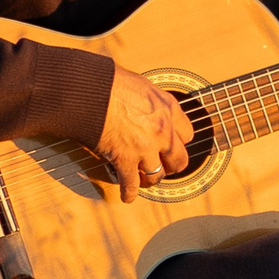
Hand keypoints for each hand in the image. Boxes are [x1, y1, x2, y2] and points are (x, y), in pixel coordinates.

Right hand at [95, 64, 195, 202]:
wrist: (91, 91)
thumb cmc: (110, 82)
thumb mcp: (141, 84)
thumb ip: (150, 99)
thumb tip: (144, 102)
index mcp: (168, 108)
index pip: (187, 133)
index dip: (179, 141)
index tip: (173, 144)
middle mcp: (162, 130)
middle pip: (179, 160)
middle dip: (171, 166)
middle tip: (164, 166)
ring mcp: (145, 147)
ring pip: (157, 175)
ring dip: (150, 179)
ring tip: (145, 181)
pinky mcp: (125, 159)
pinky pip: (131, 183)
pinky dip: (129, 192)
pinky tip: (127, 196)